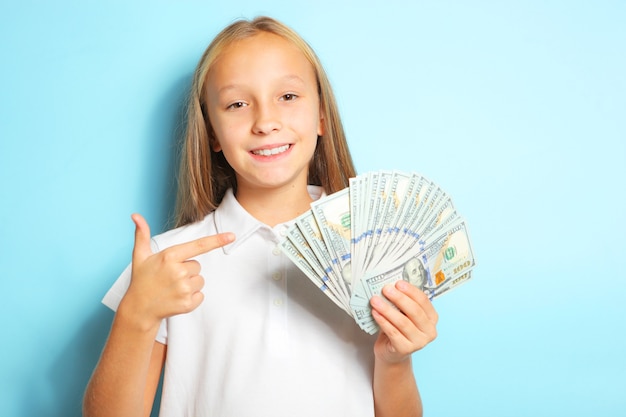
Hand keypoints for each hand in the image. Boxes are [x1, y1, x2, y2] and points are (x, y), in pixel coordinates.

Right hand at [121, 213, 234, 328]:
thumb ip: (141, 234)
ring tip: (173, 288)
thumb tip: (135, 215)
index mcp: (169, 257)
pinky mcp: (188, 304)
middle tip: (170, 277)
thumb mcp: (140, 256)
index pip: (198, 246)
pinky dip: (192, 297)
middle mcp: (178, 272)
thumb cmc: (142, 280)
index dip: (216, 240)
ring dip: (190, 284)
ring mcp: (183, 289)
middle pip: (197, 266)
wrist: (139, 309)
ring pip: (200, 280)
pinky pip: (201, 295)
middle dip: (187, 270)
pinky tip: (177, 298)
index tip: (232, 236)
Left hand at [370, 280, 437, 363]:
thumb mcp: (403, 314)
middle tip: (386, 289)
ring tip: (375, 300)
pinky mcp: (405, 349)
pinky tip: (375, 313)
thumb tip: (391, 285)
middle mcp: (429, 331)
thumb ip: (402, 302)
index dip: (411, 291)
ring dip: (387, 309)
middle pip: (414, 311)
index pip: (424, 301)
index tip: (398, 283)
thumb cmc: (398, 329)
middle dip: (399, 298)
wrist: (391, 352)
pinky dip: (383, 321)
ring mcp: (419, 342)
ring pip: (403, 322)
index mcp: (432, 318)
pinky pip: (393, 332)